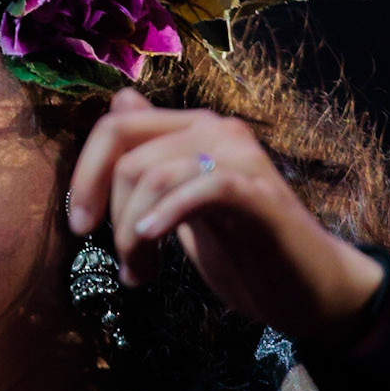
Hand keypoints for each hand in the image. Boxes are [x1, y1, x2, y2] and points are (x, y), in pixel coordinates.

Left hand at [67, 89, 384, 342]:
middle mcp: (218, 131)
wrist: (309, 290)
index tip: (80, 227)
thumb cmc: (245, 249)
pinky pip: (203, 189)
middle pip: (127, 155)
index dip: (85, 176)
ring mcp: (243, 160)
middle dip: (109, 216)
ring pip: (155, 176)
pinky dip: (167, 217)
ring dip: (133, 235)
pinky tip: (152, 244)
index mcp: (195, 130)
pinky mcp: (261, 197)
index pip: (116, 127)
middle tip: (125, 264)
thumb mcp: (184, 203)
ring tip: (142, 273)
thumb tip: (122, 100)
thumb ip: (154, 157)